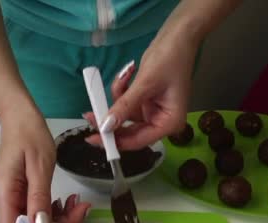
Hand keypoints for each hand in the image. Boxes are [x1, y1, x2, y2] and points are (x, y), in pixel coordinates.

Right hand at [0, 117, 90, 222]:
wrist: (21, 119)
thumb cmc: (29, 136)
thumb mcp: (40, 167)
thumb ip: (40, 199)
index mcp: (3, 196)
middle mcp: (3, 203)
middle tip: (80, 211)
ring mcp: (10, 200)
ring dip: (58, 220)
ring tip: (77, 203)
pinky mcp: (19, 196)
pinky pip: (35, 213)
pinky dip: (53, 211)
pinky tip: (66, 200)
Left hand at [84, 37, 198, 149]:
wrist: (178, 35)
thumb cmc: (169, 59)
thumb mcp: (144, 84)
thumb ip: (124, 107)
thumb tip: (106, 126)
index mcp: (169, 123)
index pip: (138, 140)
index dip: (115, 142)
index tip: (93, 138)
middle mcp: (162, 121)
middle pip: (130, 131)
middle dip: (110, 120)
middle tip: (89, 114)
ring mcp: (153, 111)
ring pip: (125, 115)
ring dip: (118, 97)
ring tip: (122, 77)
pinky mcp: (146, 100)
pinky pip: (127, 103)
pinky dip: (122, 90)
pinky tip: (128, 72)